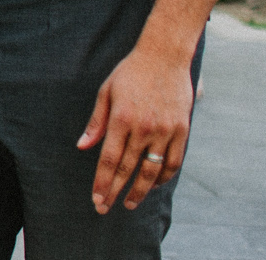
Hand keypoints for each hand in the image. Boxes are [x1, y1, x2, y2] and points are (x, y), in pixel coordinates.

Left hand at [78, 42, 193, 212]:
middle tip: (105, 208)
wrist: (164, 56)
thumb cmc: (129, 73)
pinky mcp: (182, 130)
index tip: (96, 198)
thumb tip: (82, 147)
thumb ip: (96, 122)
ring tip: (130, 203)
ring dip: (140, 191)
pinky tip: (152, 185)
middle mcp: (144, 128)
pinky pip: (174, 161)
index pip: (109, 159)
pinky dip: (164, 177)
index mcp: (121, 118)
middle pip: (128, 169)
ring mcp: (165, 130)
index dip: (103, 182)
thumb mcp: (106, 92)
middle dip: (115, 191)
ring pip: (152, 170)